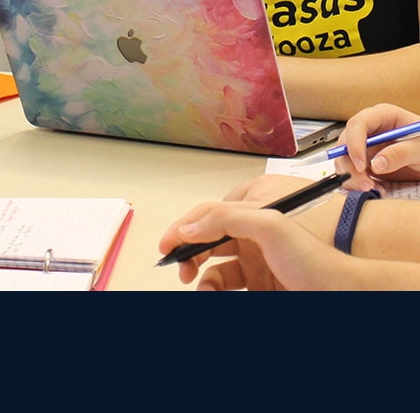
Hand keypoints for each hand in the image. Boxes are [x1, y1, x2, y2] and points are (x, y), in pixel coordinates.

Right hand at [159, 199, 355, 290]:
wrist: (343, 293)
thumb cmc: (316, 256)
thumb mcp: (269, 224)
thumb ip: (225, 218)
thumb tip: (191, 226)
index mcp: (250, 213)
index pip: (205, 215)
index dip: (182, 229)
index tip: (166, 246)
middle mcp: (251, 236)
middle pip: (207, 243)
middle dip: (189, 256)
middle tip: (180, 271)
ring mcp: (257, 262)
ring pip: (216, 271)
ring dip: (203, 281)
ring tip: (202, 291)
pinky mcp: (262, 286)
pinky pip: (230, 289)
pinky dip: (217, 292)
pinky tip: (214, 296)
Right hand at [337, 102, 419, 184]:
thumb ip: (401, 153)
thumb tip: (376, 164)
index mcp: (382, 116)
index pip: (358, 124)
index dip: (354, 144)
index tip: (360, 165)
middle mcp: (368, 129)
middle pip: (345, 143)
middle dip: (351, 165)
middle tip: (366, 184)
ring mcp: (364, 145)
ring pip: (344, 158)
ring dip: (353, 177)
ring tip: (374, 189)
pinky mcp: (364, 160)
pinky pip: (350, 170)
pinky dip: (357, 182)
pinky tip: (376, 188)